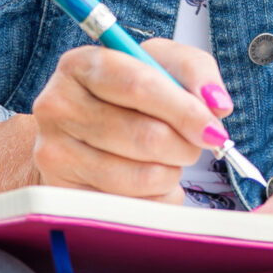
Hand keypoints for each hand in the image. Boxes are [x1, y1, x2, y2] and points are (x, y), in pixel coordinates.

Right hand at [27, 38, 233, 200]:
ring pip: (142, 176)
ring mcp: (55, 153)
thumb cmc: (125, 96)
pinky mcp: (63, 195)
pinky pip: (132, 207)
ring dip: (171, 172)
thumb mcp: (159, 64)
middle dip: (184, 145)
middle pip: (145, 136)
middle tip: (193, 145)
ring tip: (167, 159)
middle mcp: (58, 106)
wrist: (75, 132)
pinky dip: (156, 197)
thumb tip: (217, 106)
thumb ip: (195, 71)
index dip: (184, 110)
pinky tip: (148, 182)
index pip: (139, 86)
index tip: (213, 129)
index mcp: (81, 65)